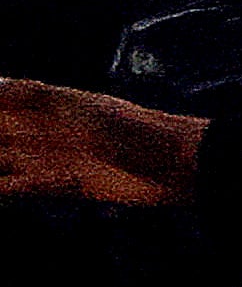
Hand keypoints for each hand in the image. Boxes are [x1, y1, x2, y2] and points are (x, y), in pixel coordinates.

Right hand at [0, 78, 207, 207]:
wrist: (178, 165)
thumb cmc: (133, 128)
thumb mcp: (78, 107)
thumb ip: (30, 96)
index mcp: (43, 103)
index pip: (0, 97)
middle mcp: (42, 129)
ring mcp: (50, 157)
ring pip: (0, 161)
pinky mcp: (62, 185)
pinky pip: (19, 189)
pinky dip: (4, 191)